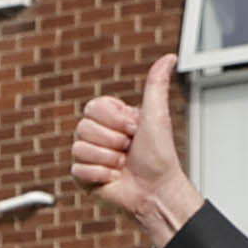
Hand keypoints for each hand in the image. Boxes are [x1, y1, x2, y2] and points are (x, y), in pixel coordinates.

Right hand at [66, 65, 205, 239]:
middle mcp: (97, 135)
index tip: (134, 129)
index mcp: (111, 119)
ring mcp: (88, 155)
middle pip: (84, 127)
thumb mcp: (157, 115)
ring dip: (108, 159)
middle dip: (112, 141)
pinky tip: (114, 178)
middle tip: (129, 149)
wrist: (156, 190)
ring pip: (80, 148)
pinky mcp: (82, 176)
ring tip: (122, 165)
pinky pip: (78, 168)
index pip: (93, 107)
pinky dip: (101, 174)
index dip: (114, 120)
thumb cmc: (159, 156)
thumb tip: (169, 57)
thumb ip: (156, 85)